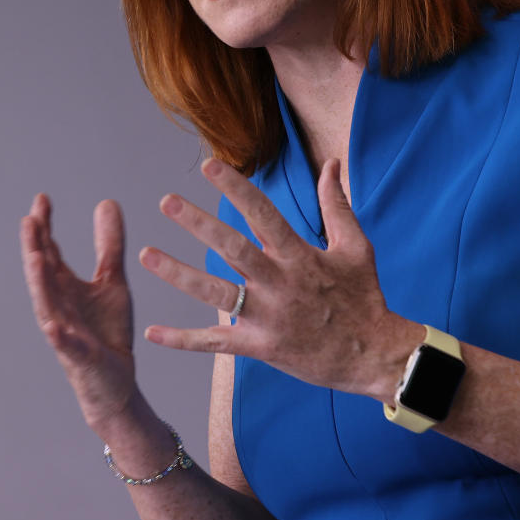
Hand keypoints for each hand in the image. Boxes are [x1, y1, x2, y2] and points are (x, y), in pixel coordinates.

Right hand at [20, 194, 139, 432]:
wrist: (116, 383)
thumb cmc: (107, 332)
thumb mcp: (112, 281)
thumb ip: (108, 245)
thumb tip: (106, 202)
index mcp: (64, 287)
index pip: (48, 251)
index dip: (44, 226)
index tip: (42, 198)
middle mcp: (58, 306)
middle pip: (41, 273)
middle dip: (34, 247)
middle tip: (30, 219)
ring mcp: (65, 332)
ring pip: (47, 305)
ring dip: (39, 283)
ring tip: (35, 259)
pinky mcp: (80, 357)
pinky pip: (66, 345)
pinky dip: (58, 335)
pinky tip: (52, 325)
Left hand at [140, 158, 418, 400]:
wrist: (374, 355)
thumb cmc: (365, 297)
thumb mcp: (356, 246)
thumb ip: (336, 204)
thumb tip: (332, 164)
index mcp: (301, 256)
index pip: (263, 214)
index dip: (236, 188)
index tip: (209, 166)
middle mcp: (281, 283)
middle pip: (233, 249)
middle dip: (199, 224)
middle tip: (166, 201)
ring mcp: (268, 317)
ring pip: (216, 294)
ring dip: (179, 275)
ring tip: (146, 255)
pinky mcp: (260, 347)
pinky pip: (216, 343)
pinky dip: (184, 339)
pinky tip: (153, 333)